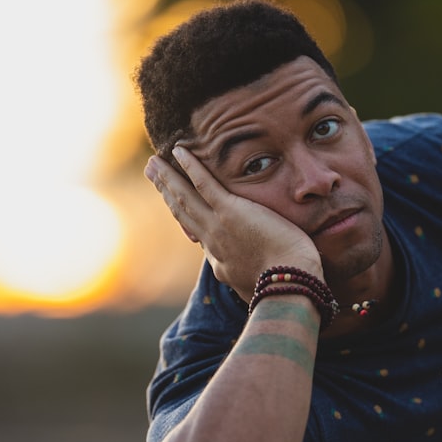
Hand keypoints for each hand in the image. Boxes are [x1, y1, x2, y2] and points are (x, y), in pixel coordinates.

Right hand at [145, 148, 322, 300]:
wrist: (289, 287)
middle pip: (184, 213)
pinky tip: (180, 151)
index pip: (200, 235)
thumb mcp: (264, 290)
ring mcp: (219, 227)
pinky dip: (190, 166)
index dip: (186, 218)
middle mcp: (214, 244)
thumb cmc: (287, 289)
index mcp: (223, 263)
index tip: (177, 207)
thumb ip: (257, 282)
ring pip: (186, 198)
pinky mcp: (231, 213)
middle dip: (167, 192)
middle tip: (152, 175)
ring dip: (168, 178)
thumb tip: (257, 288)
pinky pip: (204, 184)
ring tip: (154, 162)